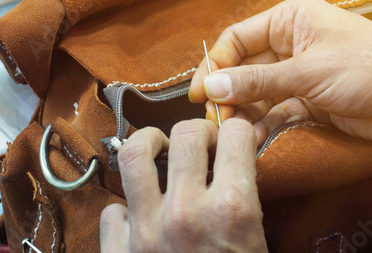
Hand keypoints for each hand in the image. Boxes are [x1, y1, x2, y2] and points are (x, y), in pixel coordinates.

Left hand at [100, 118, 267, 252]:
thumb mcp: (259, 240)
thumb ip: (247, 196)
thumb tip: (237, 163)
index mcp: (231, 210)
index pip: (235, 134)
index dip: (238, 132)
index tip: (234, 140)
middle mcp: (186, 214)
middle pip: (185, 133)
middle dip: (198, 132)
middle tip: (202, 145)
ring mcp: (146, 233)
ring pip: (134, 155)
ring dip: (148, 144)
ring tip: (159, 151)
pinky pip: (112, 212)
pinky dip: (125, 209)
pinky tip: (139, 215)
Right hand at [190, 0, 371, 147]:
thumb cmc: (367, 67)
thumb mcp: (307, 71)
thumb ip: (258, 81)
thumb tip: (212, 87)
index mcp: (288, 20)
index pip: (237, 39)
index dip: (216, 64)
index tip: (201, 93)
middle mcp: (289, 44)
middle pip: (244, 67)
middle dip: (228, 91)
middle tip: (216, 117)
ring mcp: (298, 74)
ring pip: (257, 91)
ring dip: (243, 111)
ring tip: (233, 130)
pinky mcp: (308, 100)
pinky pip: (275, 110)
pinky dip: (263, 123)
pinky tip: (254, 136)